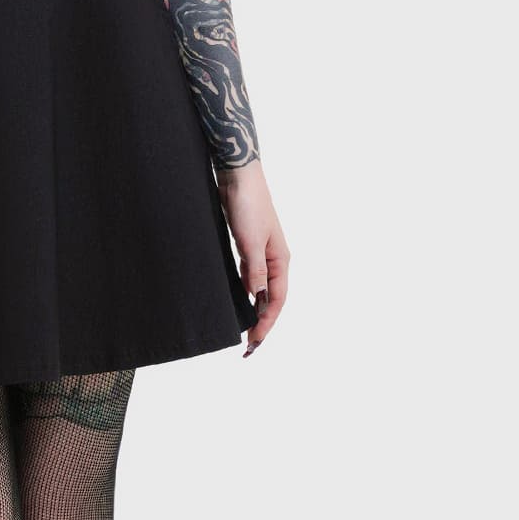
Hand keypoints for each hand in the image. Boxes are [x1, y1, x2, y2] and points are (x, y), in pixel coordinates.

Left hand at [215, 159, 288, 355]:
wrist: (237, 174)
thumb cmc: (247, 204)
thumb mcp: (250, 240)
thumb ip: (255, 270)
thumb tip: (258, 297)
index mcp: (281, 259)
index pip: (277, 300)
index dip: (266, 323)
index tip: (254, 342)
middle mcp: (275, 258)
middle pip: (272, 298)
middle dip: (262, 322)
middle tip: (249, 345)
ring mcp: (262, 252)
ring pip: (261, 289)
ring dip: (254, 309)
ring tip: (244, 329)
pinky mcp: (247, 245)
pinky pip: (249, 276)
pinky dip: (246, 291)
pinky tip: (237, 300)